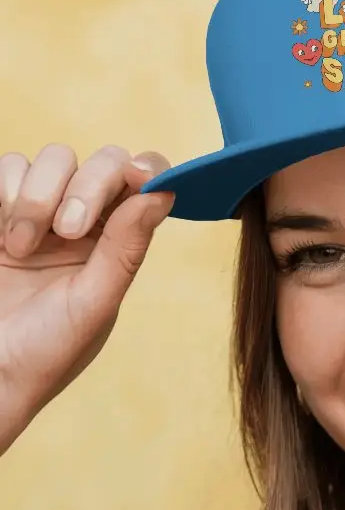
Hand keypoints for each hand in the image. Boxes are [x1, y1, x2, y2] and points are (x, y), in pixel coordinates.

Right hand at [0, 144, 173, 454]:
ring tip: (20, 248)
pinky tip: (3, 236)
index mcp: (119, 245)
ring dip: (37, 197)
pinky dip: (6, 189)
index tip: (139, 175)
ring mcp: (41, 211)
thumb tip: (163, 194)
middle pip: (103, 162)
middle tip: (66, 232)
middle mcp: (86, 222)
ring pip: (54, 158)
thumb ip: (126, 248)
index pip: (145, 188)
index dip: (148, 170)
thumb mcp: (94, 303)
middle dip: (86, 187)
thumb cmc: (43, 352)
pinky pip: (9, 165)